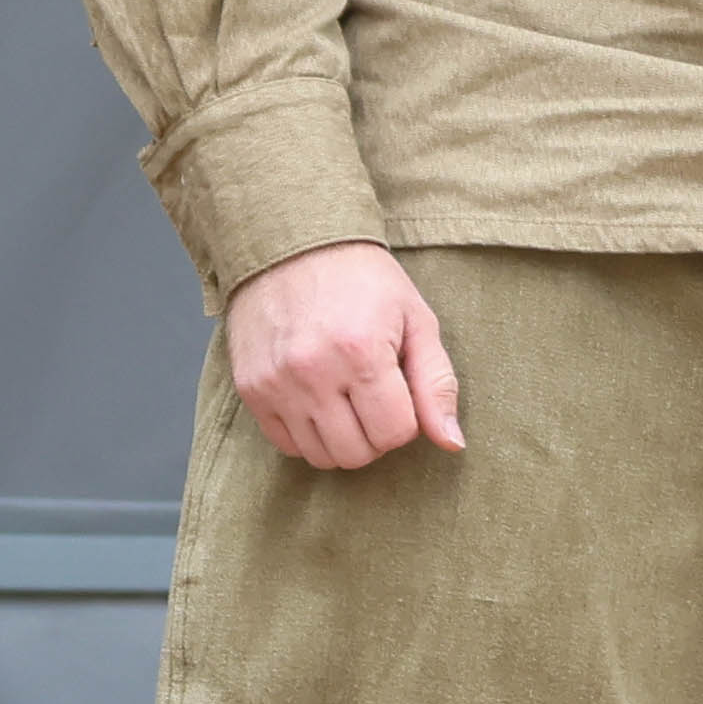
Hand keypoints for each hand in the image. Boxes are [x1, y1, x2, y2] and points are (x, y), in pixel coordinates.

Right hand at [223, 241, 462, 470]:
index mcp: (362, 352)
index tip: (399, 390)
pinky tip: (316, 404)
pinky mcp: (251, 388)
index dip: (407, 420)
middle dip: (376, 435)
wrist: (291, 247)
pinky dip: (307, 435)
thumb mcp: (416, 320)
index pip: (395, 432)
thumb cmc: (362, 281)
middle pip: (357, 453)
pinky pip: (285, 444)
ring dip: (342, 440)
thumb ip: (437, 383)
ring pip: (320, 456)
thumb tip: (452, 443)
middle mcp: (313, 372)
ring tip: (345, 404)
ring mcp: (276, 383)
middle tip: (374, 401)